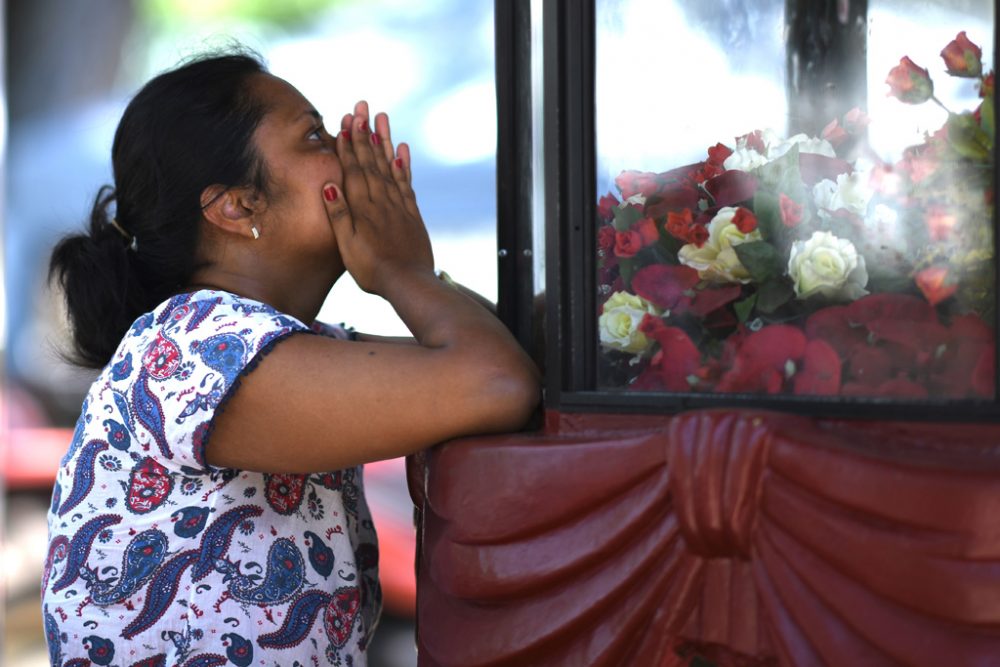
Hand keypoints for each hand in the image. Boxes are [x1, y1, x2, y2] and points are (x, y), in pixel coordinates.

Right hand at [323, 101, 432, 294]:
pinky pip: (406, 183)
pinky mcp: (411, 214)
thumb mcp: (347, 245)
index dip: (348, 144)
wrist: (408, 282)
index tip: (345, 121)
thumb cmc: (372, 269)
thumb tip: (328, 183)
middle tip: (362, 106)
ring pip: (390, 166)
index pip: (353, 169)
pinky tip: (401, 149)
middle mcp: (381, 201)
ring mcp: (398, 205)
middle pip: (371, 161)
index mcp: (362, 207)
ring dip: (385, 141)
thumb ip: (339, 214)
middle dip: (365, 133)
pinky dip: (403, 164)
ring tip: (382, 117)